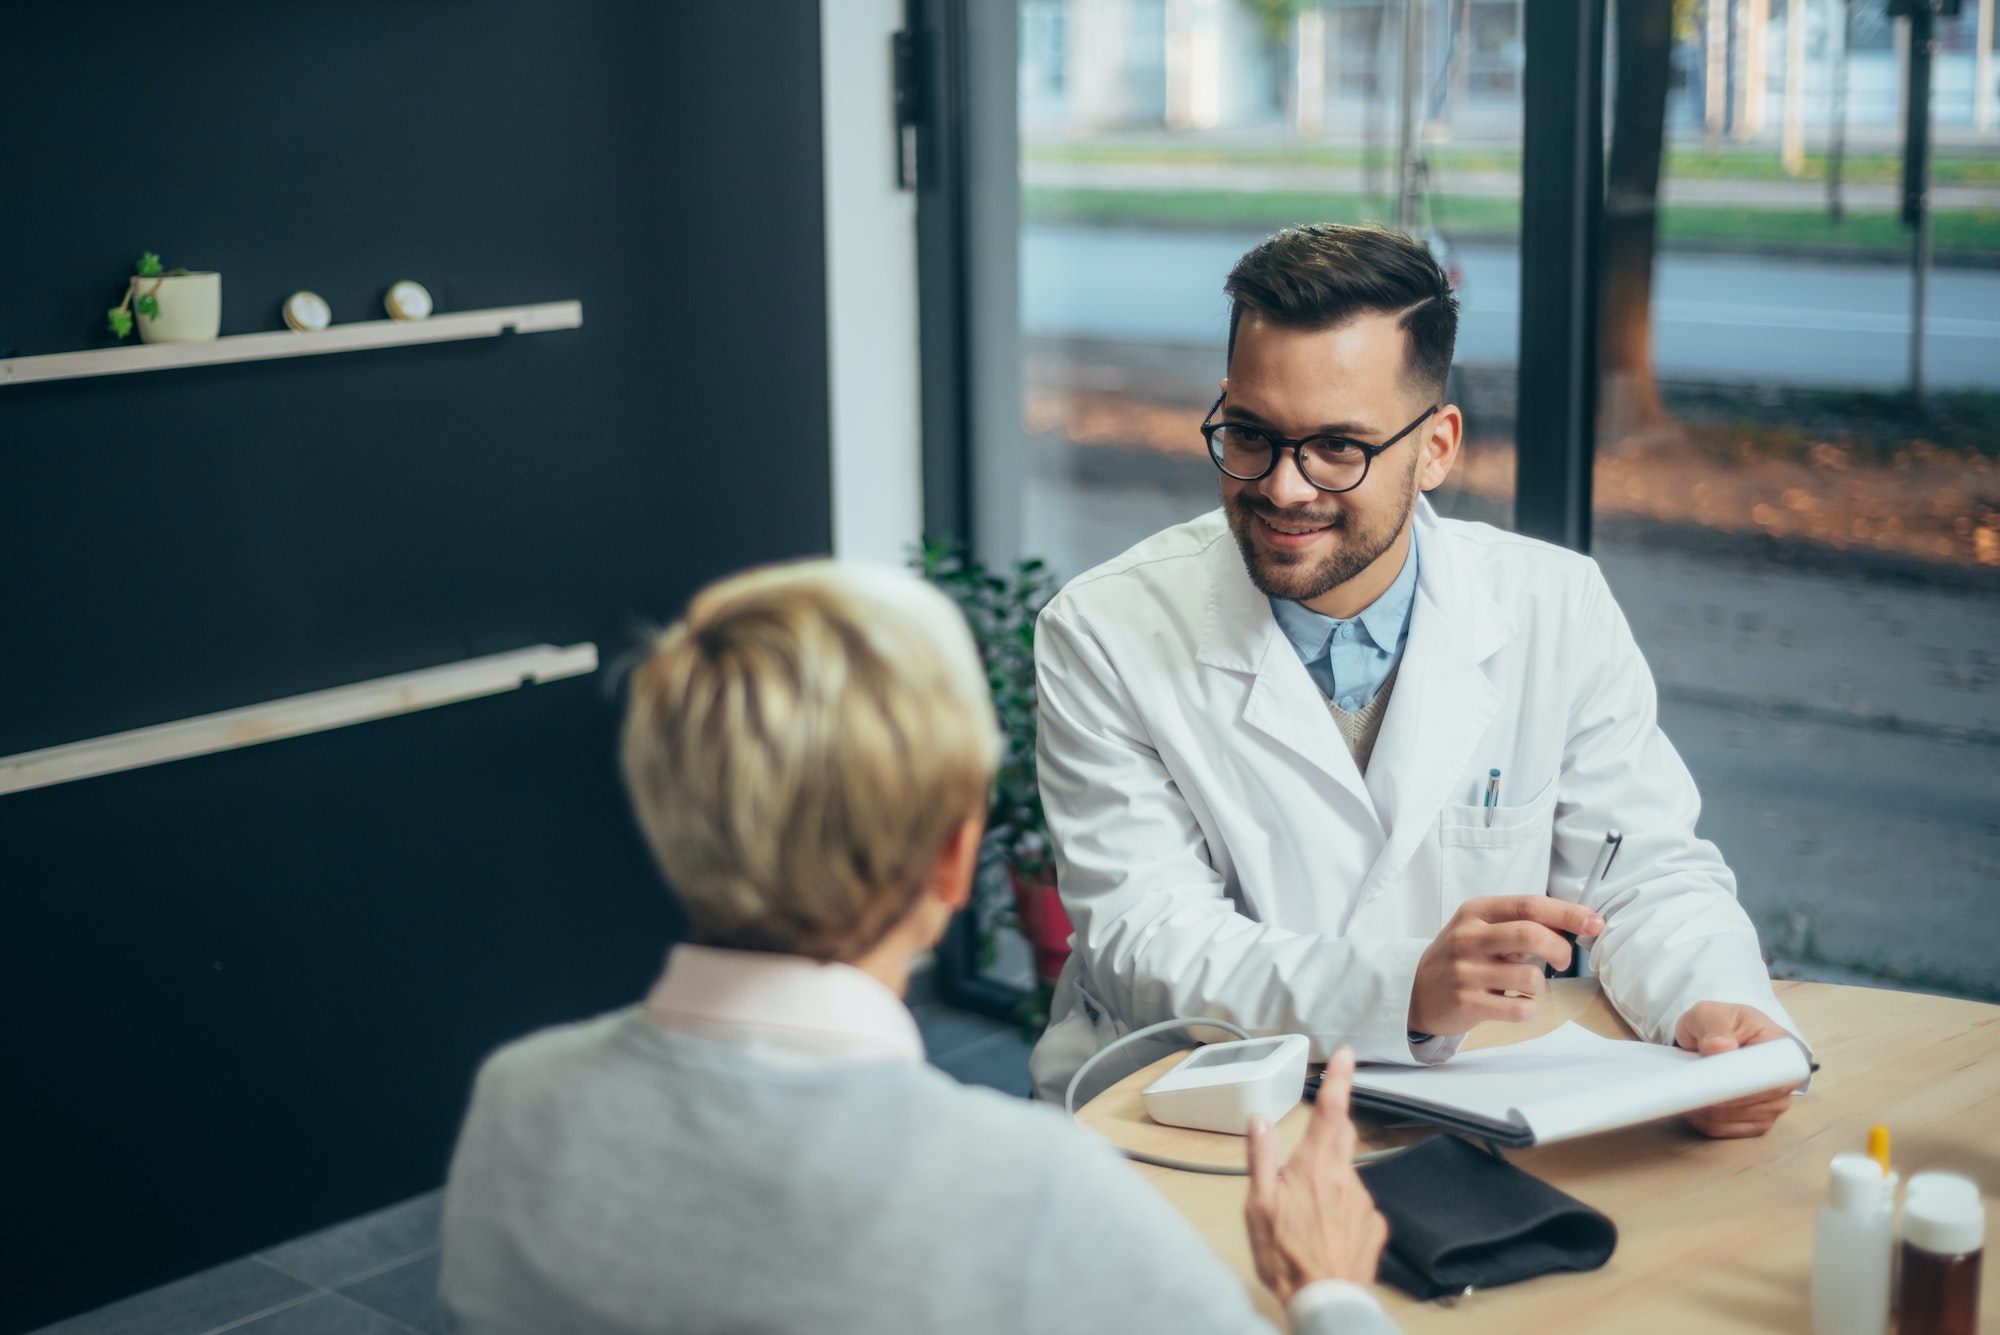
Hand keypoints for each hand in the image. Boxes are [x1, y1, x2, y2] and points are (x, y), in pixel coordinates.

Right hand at [1244, 1049, 1388, 1305]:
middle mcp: (1346, 1178)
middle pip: (1341, 1137)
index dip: (1339, 1079)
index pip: (1331, 1111)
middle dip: (1330, 1129)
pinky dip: (1340, 1211)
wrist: (1325, 1301)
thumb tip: (1259, 1119)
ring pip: (1346, 1177)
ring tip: (1305, 1216)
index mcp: (1315, 1166)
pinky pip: (1357, 1207)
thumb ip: (1261, 1157)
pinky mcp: (1374, 1227)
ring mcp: (1364, 1203)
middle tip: (1308, 1148)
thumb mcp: (1259, 1204)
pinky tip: (1325, 1233)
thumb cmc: (1285, 1255)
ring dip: (1328, 1183)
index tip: (1347, 1055)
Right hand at [1408, 896, 1605, 1036]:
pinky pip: (1520, 1009)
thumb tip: (1572, 925)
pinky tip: (1516, 1004)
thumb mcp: (1481, 929)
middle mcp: (1468, 938)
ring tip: (1526, 986)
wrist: (1416, 991)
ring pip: (1530, 977)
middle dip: (1561, 949)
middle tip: (1563, 961)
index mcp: (1476, 912)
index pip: (1530, 905)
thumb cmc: (1460, 957)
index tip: (1594, 923)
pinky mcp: (1467, 1003)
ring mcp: (1466, 972)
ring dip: (1540, 985)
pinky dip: (1529, 1009)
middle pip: (1531, 935)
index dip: (1568, 913)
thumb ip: (1519, 923)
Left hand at [1675, 1002, 1800, 1137]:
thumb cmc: (1722, 1026)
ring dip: (1699, 1104)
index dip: (1736, 1078)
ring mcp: (1771, 1106)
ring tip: (1685, 1083)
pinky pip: (1720, 1129)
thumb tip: (1720, 1046)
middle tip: (1686, 1076)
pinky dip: (1699, 1117)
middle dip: (1710, 1091)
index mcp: (1781, 1049)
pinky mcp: (1754, 1123)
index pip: (1767, 1074)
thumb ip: (1714, 1025)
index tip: (1709, 1074)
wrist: (1719, 1041)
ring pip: (1727, 1117)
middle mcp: (1783, 1082)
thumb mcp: (1712, 1013)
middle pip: (1745, 1100)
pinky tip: (1689, 1100)